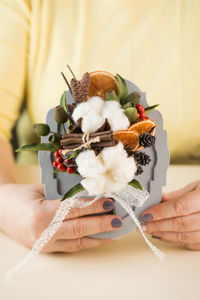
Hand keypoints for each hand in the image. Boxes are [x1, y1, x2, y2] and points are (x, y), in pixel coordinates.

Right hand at [0, 184, 121, 252]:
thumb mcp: (42, 190)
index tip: (109, 202)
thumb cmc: (21, 196)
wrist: (0, 209)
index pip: (74, 209)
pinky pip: (71, 247)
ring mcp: (43, 243)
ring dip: (98, 236)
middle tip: (118, 219)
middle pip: (79, 227)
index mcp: (40, 213)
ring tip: (114, 231)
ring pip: (77, 241)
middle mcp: (42, 231)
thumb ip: (65, 194)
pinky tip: (100, 238)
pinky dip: (87, 243)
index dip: (94, 206)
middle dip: (101, 223)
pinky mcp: (45, 249)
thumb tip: (92, 194)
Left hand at [140, 180, 199, 249]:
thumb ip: (176, 196)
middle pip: (180, 224)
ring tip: (149, 230)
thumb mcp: (196, 187)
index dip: (161, 212)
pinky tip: (163, 235)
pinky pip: (191, 244)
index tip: (146, 214)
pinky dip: (175, 240)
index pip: (180, 207)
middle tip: (142, 224)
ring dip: (164, 234)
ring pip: (185, 237)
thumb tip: (156, 200)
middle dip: (158, 225)